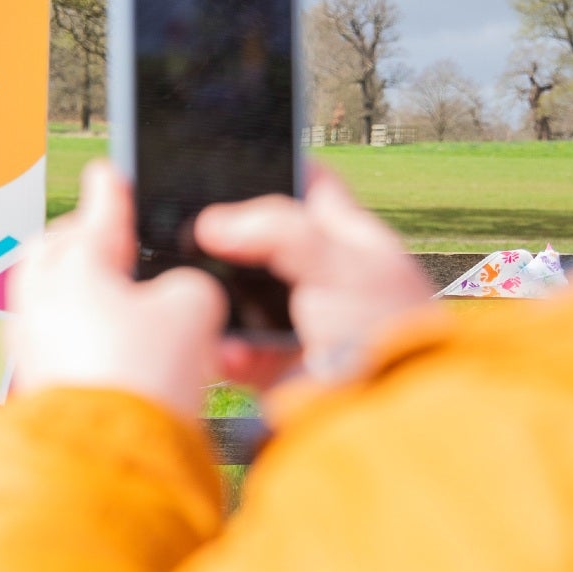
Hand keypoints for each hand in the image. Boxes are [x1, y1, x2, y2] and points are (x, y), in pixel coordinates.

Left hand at [9, 161, 224, 423]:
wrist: (105, 458)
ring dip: (79, 292)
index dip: (113, 190)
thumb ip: (190, 286)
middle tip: (115, 245)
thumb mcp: (194, 311)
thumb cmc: (141, 379)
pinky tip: (106, 350)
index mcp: (76, 264)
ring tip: (119, 305)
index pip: (99, 211)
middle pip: (55, 250)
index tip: (109, 173)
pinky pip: (51, 338)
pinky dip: (76, 333)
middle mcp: (42, 297)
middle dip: (83, 242)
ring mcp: (31, 342)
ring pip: (48, 296)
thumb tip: (179, 297)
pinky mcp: (34, 381)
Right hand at [193, 167, 435, 385]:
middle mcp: (322, 277)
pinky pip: (231, 347)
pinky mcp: (275, 366)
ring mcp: (297, 322)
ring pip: (239, 295)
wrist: (387, 417)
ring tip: (194, 289)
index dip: (278, 164)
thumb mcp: (338, 261)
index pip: (313, 185)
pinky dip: (221, 348)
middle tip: (185, 224)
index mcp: (351, 240)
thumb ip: (276, 230)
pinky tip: (221, 348)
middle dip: (226, 237)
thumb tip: (211, 225)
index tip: (234, 154)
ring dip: (217, 297)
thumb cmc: (386, 331)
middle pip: (262, 240)